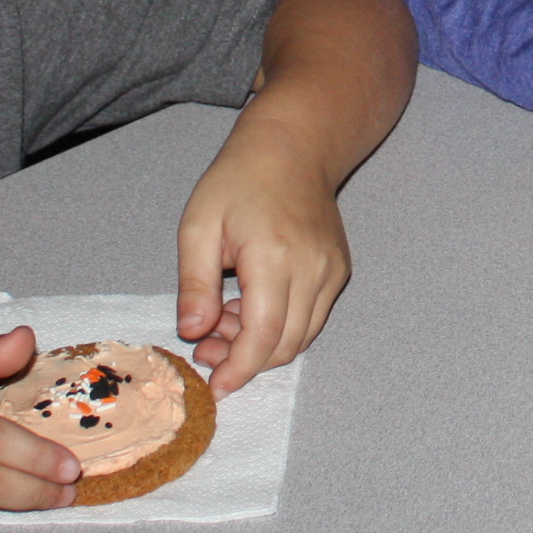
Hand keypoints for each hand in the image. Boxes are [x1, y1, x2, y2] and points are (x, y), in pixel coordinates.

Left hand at [175, 113, 352, 393]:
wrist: (293, 147)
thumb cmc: (239, 180)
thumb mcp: (198, 226)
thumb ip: (195, 284)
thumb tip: (193, 333)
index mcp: (274, 257)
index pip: (264, 335)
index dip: (239, 369)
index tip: (215, 386)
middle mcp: (313, 268)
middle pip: (286, 344)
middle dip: (245, 361)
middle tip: (208, 348)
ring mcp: (332, 270)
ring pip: (302, 336)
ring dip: (263, 346)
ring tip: (226, 321)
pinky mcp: (339, 270)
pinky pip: (313, 317)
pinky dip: (282, 327)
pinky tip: (251, 305)